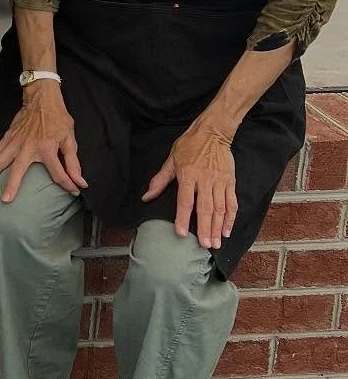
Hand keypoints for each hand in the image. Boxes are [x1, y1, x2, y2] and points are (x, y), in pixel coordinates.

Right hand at [0, 84, 85, 202]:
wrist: (41, 99)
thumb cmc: (57, 118)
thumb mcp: (70, 138)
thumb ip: (73, 162)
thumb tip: (80, 181)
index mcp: (46, 148)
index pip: (58, 173)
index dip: (67, 184)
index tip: (73, 192)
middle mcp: (28, 147)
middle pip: (17, 170)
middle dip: (11, 186)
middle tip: (5, 200)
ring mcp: (15, 142)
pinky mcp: (8, 138)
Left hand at [144, 116, 236, 249]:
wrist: (213, 132)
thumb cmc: (189, 146)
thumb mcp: (171, 160)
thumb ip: (160, 180)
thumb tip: (146, 197)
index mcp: (188, 175)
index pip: (185, 200)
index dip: (183, 218)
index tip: (181, 233)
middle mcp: (205, 180)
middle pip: (205, 208)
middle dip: (206, 229)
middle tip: (205, 246)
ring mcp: (219, 181)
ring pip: (220, 208)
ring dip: (218, 227)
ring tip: (216, 243)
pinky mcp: (230, 182)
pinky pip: (232, 203)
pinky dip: (231, 218)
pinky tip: (227, 230)